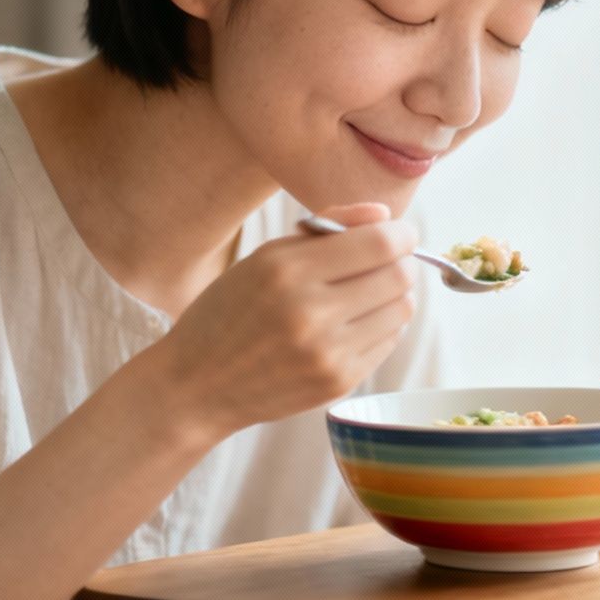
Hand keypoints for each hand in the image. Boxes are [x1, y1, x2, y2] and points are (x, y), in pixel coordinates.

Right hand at [158, 203, 417, 439]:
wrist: (198, 385)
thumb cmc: (230, 311)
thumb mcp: (265, 257)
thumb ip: (328, 227)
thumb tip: (386, 215)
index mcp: (287, 271)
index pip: (379, 244)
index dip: (401, 234)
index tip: (400, 232)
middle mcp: (309, 313)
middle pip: (399, 276)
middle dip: (402, 261)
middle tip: (387, 261)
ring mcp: (326, 353)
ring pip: (401, 309)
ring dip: (396, 294)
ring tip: (370, 292)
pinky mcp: (337, 383)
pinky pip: (388, 342)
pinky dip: (382, 325)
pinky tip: (355, 322)